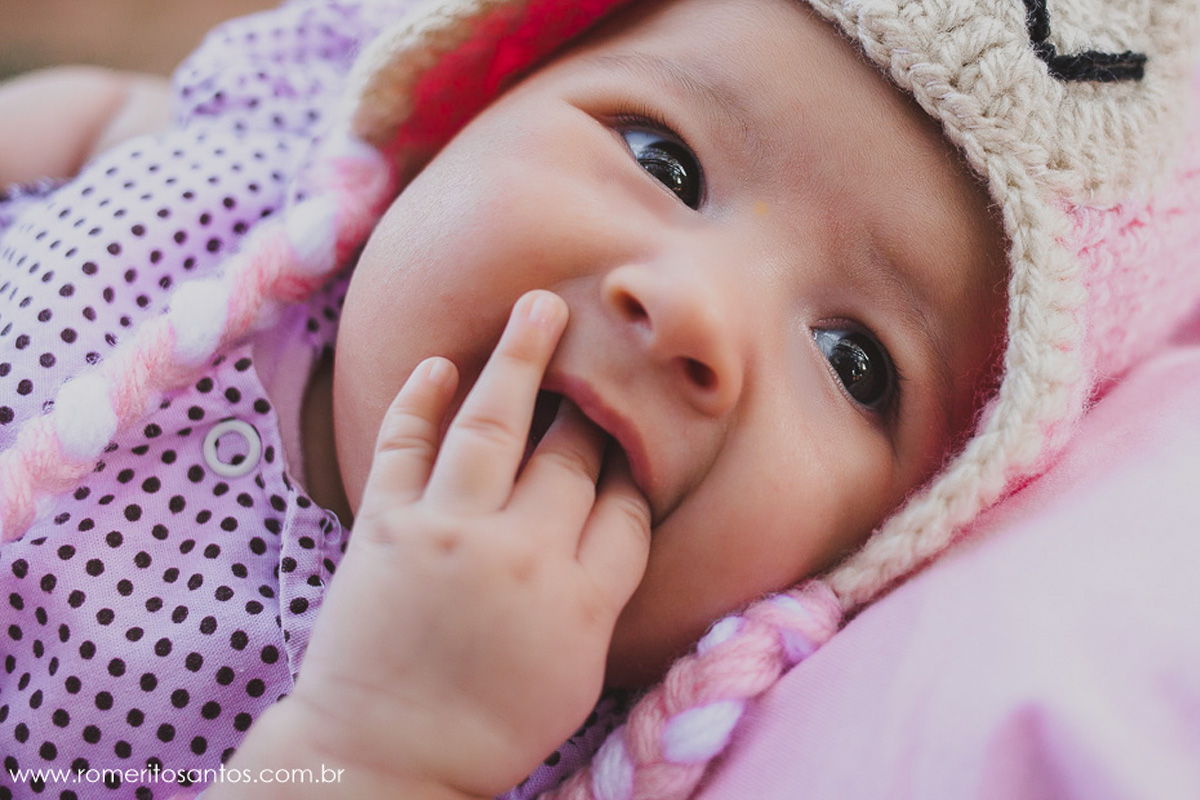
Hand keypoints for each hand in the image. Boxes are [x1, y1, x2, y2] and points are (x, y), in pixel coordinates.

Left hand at [256, 291, 651, 797]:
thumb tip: (612, 515)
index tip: (629, 440)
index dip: (631, 466)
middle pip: (570, 455)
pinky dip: (419, 399)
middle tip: (599, 358)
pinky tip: (440, 364)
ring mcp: (449, 534)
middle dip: (590, 404)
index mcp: (581, 601)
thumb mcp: (577, 672)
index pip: (626, 506)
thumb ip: (602, 590)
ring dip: (521, 357)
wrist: (386, 756)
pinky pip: (404, 446)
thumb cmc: (489, 727)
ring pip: (494, 423)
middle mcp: (521, 555)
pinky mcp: (385, 528)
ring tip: (538, 306)